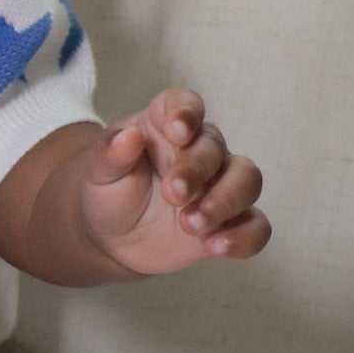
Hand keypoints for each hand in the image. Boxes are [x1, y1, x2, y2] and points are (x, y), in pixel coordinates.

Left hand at [79, 89, 268, 277]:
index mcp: (165, 126)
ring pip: (248, 180)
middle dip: (197, 170)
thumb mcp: (98, 173)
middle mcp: (199, 151)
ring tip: (191, 225)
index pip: (184, 104)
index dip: (186, 113)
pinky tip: (215, 248)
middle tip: (172, 194)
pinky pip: (255, 226)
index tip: (178, 131)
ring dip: (225, 201)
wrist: (114, 237)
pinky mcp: (229, 222)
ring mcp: (219, 186)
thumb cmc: (110, 192)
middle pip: (216, 147)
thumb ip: (110, 154)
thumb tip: (127, 137)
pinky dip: (242, 237)